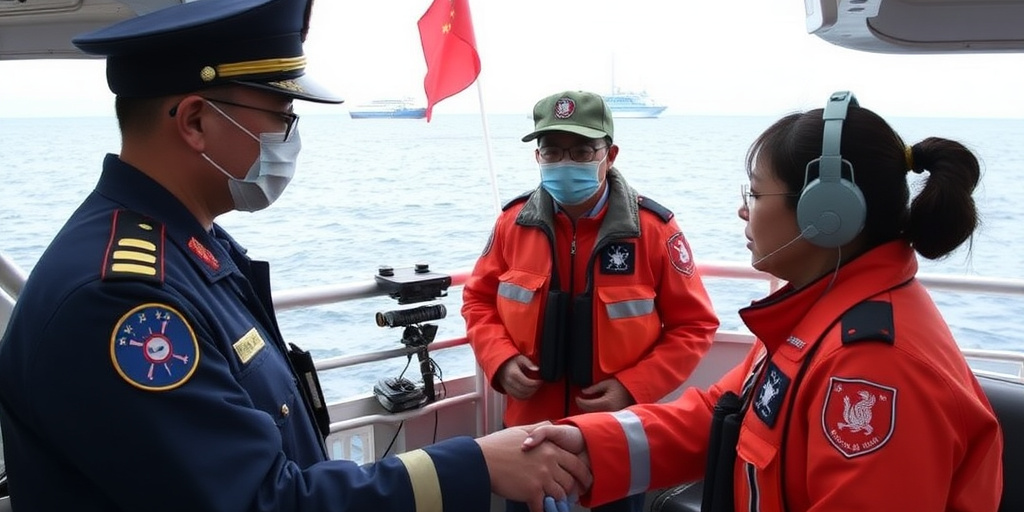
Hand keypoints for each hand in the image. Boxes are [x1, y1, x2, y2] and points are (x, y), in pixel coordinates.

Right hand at [477, 423, 591, 511]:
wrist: (481, 460)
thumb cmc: (498, 446)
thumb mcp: (522, 430)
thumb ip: (540, 429)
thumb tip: (550, 423)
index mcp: (550, 449)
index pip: (576, 464)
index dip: (583, 476)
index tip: (584, 483)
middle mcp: (549, 463)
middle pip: (569, 482)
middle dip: (569, 491)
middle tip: (568, 497)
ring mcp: (541, 477)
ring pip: (559, 495)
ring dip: (556, 501)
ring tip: (553, 504)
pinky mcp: (532, 491)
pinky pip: (543, 507)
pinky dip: (543, 511)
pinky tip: (541, 511)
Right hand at [497, 355, 542, 399]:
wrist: (500, 365)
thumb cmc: (511, 361)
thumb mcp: (520, 358)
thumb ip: (529, 363)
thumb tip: (536, 369)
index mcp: (513, 373)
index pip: (527, 382)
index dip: (536, 383)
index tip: (540, 381)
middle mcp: (510, 382)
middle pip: (525, 390)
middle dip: (534, 389)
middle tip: (539, 384)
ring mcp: (507, 387)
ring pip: (521, 396)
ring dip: (530, 393)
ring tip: (535, 388)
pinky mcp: (507, 391)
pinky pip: (517, 398)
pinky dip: (524, 397)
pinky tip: (529, 392)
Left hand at [575, 378, 634, 411]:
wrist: (636, 392)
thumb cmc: (621, 386)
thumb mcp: (607, 383)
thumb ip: (594, 388)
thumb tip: (583, 392)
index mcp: (606, 402)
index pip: (587, 405)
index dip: (579, 401)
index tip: (577, 397)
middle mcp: (608, 412)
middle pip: (589, 412)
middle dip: (583, 406)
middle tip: (580, 400)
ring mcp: (612, 417)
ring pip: (595, 416)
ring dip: (589, 411)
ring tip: (586, 403)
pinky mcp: (614, 419)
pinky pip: (602, 417)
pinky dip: (596, 413)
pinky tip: (595, 408)